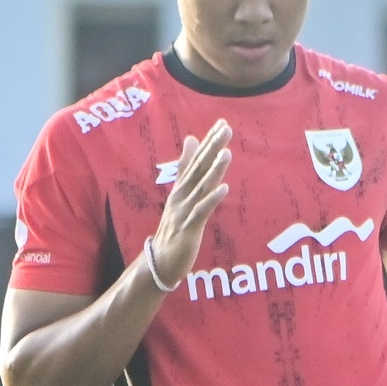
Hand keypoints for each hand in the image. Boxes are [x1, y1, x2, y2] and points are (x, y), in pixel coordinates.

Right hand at [147, 123, 232, 288]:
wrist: (159, 261)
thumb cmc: (174, 230)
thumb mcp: (181, 197)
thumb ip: (186, 170)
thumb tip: (191, 141)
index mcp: (182, 190)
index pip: (196, 161)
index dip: (208, 143)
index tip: (222, 124)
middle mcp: (182, 197)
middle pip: (199, 169)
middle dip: (212, 148)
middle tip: (225, 128)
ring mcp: (184, 212)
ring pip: (200, 187)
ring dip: (213, 170)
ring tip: (226, 153)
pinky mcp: (188, 229)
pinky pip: (201, 212)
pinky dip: (212, 199)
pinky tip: (223, 188)